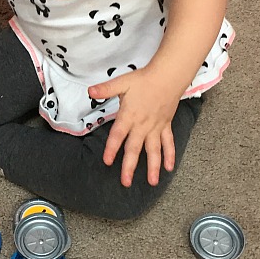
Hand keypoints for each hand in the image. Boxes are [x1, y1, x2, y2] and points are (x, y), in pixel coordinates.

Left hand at [88, 68, 180, 187]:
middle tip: (126, 182)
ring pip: (154, 150)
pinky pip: (168, 143)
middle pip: (135, 149)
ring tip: (152, 182)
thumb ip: (106, 89)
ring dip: (153, 167)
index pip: (118, 135)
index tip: (107, 161)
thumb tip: (89, 91)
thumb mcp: (122, 82)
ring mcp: (155, 127)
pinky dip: (170, 155)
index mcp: (129, 116)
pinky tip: (169, 168)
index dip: (112, 149)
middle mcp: (142, 125)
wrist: (167, 77)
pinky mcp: (165, 126)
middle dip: (130, 166)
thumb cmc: (144, 80)